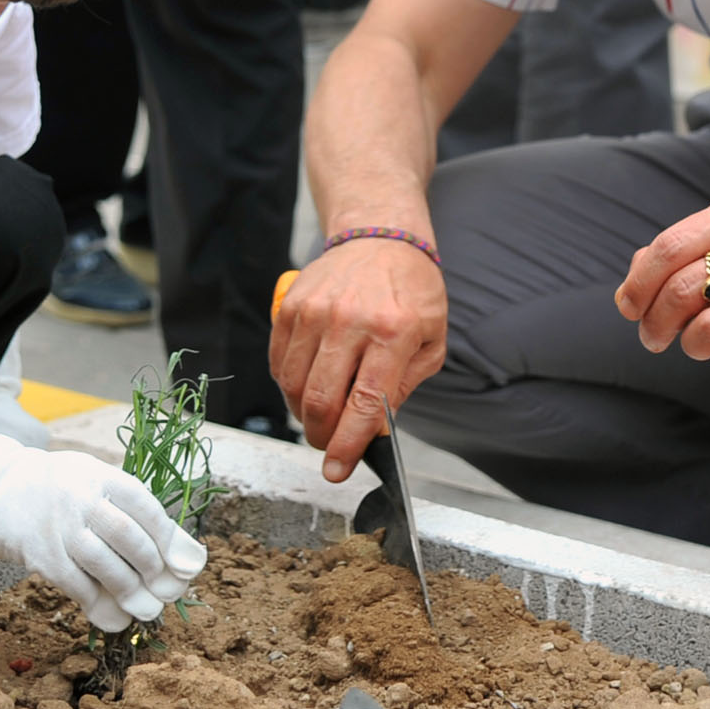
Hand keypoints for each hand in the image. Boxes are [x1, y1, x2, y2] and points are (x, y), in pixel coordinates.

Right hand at [0, 372, 207, 632]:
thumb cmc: (63, 491)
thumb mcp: (98, 485)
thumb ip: (139, 515)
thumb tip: (189, 558)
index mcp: (102, 477)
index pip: (146, 507)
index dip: (170, 539)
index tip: (187, 564)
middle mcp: (82, 500)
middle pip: (128, 538)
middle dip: (153, 569)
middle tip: (167, 590)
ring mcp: (60, 529)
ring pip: (105, 566)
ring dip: (131, 593)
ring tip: (147, 609)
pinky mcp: (42, 557)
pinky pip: (77, 586)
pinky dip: (100, 607)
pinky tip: (114, 618)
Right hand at [268, 237, 446, 483]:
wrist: (380, 238)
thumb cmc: (412, 291)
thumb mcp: (431, 340)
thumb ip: (403, 387)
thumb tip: (375, 431)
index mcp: (393, 332)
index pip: (365, 403)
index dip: (348, 445)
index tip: (337, 471)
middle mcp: (349, 320)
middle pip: (321, 400)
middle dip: (322, 437)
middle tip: (329, 446)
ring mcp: (314, 312)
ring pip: (295, 386)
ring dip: (304, 414)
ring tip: (322, 414)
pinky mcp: (289, 307)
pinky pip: (279, 363)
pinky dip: (290, 386)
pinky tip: (308, 386)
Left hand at [613, 197, 709, 384]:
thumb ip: (674, 254)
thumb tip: (629, 293)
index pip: (668, 248)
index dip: (639, 285)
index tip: (630, 308)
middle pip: (682, 290)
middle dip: (656, 322)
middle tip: (655, 337)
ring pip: (708, 330)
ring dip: (691, 346)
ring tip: (699, 344)